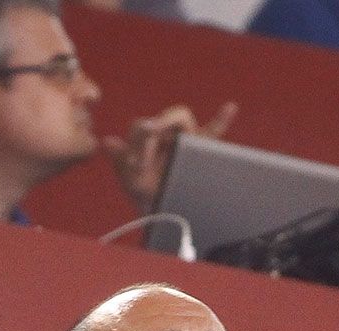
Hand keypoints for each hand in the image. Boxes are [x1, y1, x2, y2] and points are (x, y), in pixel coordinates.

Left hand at [105, 101, 237, 210]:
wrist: (162, 214)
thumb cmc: (145, 194)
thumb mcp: (128, 178)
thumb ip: (119, 158)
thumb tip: (108, 141)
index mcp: (147, 136)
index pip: (144, 125)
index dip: (141, 139)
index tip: (136, 165)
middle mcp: (167, 134)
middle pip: (165, 118)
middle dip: (160, 133)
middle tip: (152, 160)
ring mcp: (186, 140)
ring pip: (185, 123)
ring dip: (178, 133)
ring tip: (172, 156)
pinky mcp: (203, 151)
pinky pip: (215, 132)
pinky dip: (222, 120)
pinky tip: (230, 107)